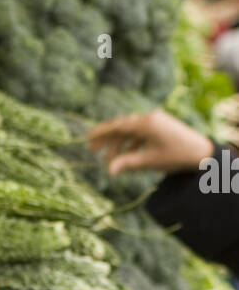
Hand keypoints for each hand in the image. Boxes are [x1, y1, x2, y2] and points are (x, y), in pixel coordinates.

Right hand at [88, 109, 213, 176]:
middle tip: (93, 151)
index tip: (86, 139)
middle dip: (107, 139)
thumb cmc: (176, 156)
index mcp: (146, 123)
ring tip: (110, 159)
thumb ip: (127, 163)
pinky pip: (140, 132)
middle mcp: (149, 118)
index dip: (100, 132)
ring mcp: (156, 121)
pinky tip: (127, 156)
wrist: (202, 153)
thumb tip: (108, 171)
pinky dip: (131, 143)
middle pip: (122, 126)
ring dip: (119, 144)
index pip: (117, 125)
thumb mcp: (149, 161)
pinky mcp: (160, 126)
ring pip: (130, 130)